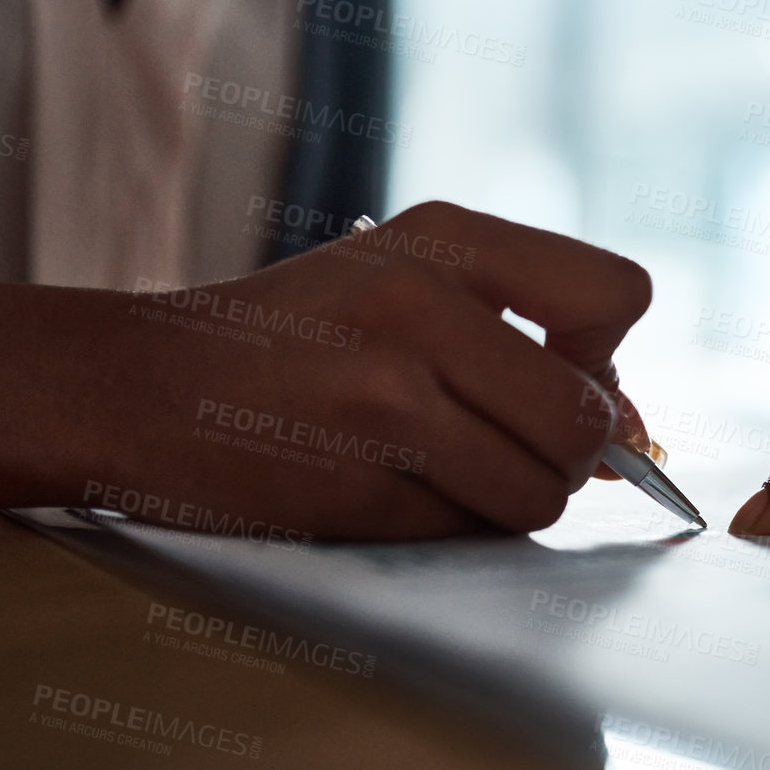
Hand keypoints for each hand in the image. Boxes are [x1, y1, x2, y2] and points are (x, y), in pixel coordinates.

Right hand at [94, 201, 653, 538]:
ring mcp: (387, 394)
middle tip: (502, 445)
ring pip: (540, 491)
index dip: (605, 356)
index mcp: (446, 238)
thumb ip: (525, 338)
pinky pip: (468, 531)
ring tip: (436, 465)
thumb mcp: (403, 284)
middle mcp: (422, 302)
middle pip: (587, 418)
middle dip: (565, 456)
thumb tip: (635, 435)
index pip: (618, 295)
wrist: (133, 384)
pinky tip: (383, 484)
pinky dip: (446, 526)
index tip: (556, 372)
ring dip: (507, 500)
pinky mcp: (357, 480)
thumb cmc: (290, 338)